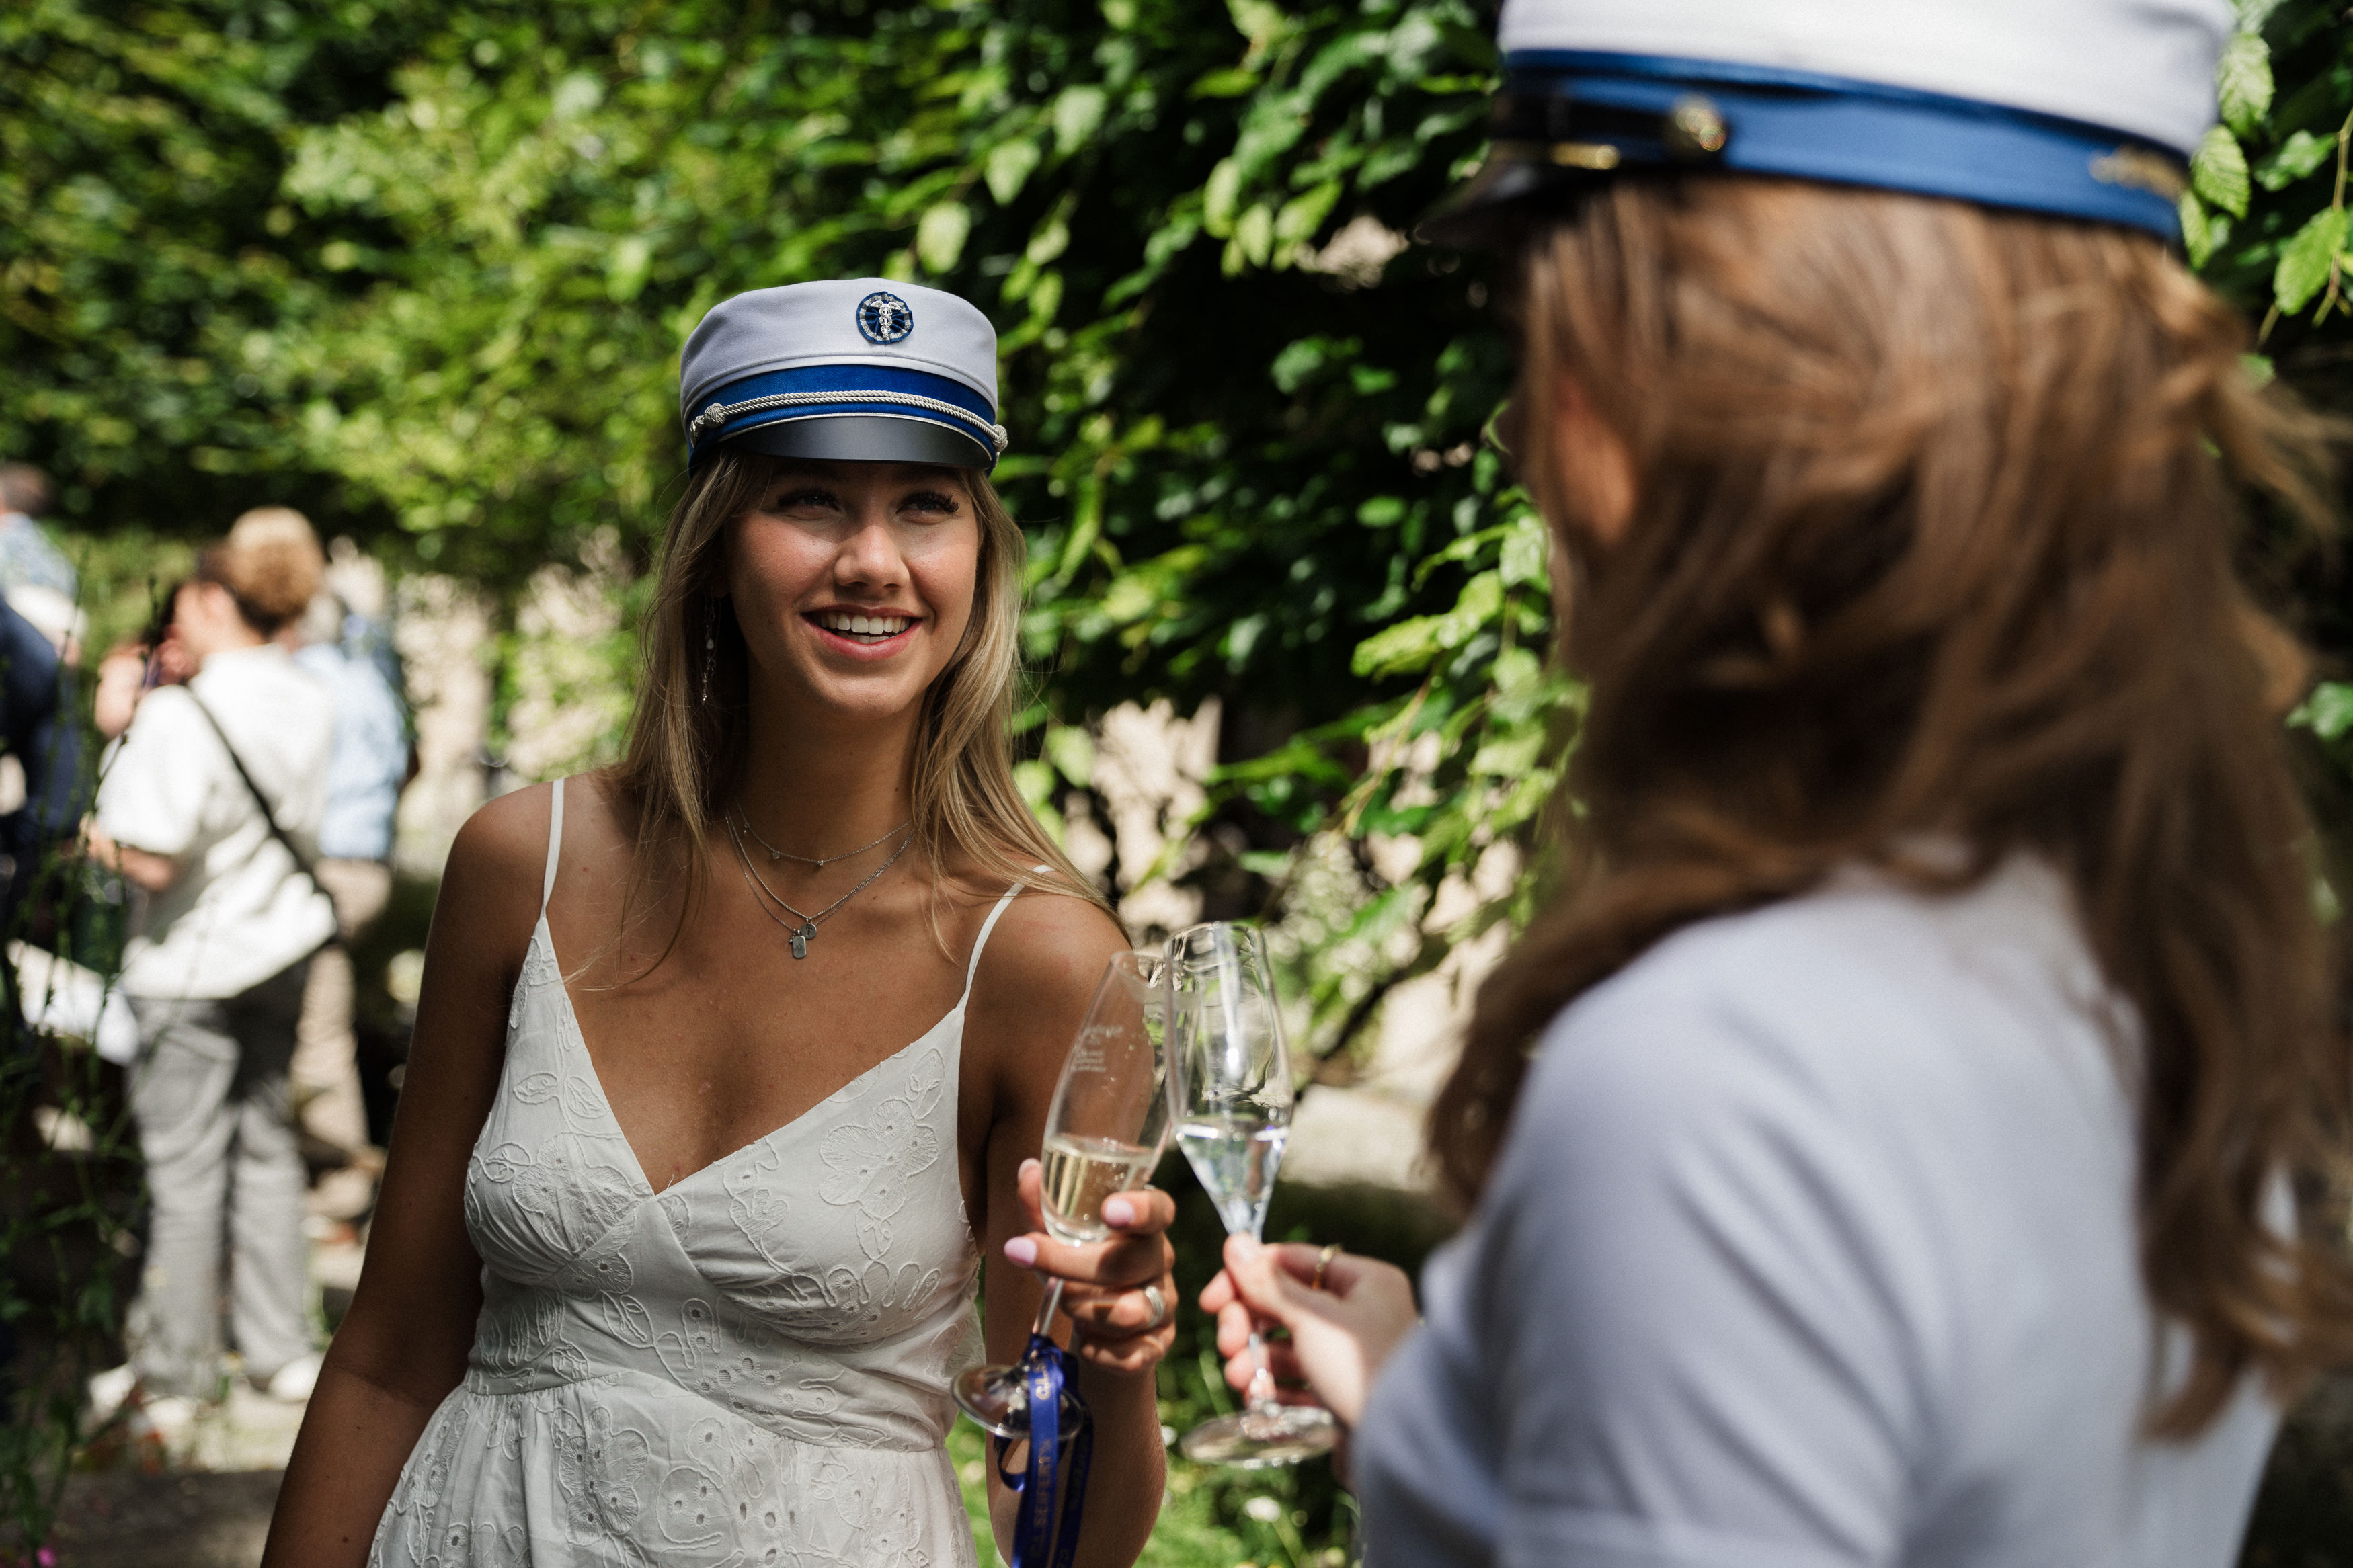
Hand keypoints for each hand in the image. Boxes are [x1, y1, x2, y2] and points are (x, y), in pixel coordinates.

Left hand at [1002, 1157, 1176, 1378]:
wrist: (1101, 1328)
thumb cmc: (1082, 1268)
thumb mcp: (1062, 1238)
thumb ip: (1045, 1207)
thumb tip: (1029, 1171)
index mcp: (1144, 1226)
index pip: (1158, 1209)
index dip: (1138, 1210)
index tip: (1110, 1210)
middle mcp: (1160, 1261)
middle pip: (1127, 1263)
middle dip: (1073, 1268)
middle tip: (1041, 1270)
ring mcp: (1163, 1303)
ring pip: (1128, 1311)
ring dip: (1082, 1309)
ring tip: (1064, 1304)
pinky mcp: (1159, 1343)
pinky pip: (1130, 1354)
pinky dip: (1098, 1349)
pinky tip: (1086, 1340)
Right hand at [1200, 1236, 1416, 1428]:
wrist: (1400, 1449)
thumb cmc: (1362, 1369)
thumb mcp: (1312, 1319)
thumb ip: (1269, 1284)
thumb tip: (1236, 1243)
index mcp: (1365, 1282)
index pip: (1292, 1262)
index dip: (1248, 1277)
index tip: (1211, 1300)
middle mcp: (1361, 1313)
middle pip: (1285, 1305)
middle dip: (1248, 1326)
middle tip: (1228, 1346)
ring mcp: (1351, 1356)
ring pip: (1287, 1347)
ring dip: (1255, 1361)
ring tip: (1240, 1381)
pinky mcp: (1342, 1394)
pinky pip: (1299, 1382)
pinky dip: (1275, 1389)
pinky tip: (1258, 1401)